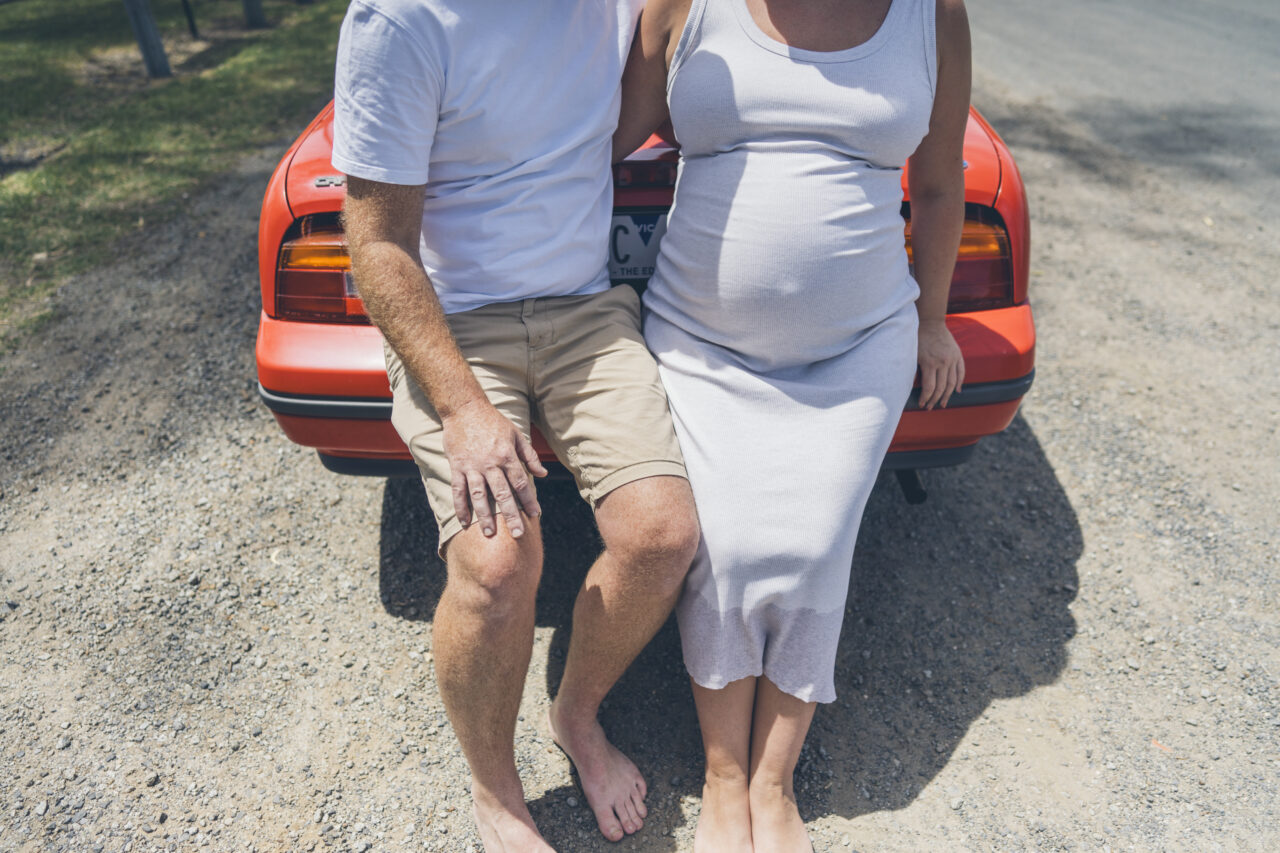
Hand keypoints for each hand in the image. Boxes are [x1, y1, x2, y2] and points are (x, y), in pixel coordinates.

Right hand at [441, 400, 548, 537]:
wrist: (464, 408)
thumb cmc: (493, 421)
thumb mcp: (516, 434)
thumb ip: (529, 456)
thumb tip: (543, 474)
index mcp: (507, 455)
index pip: (520, 482)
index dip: (529, 499)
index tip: (535, 515)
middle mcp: (490, 463)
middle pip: (502, 493)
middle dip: (511, 515)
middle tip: (517, 534)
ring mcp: (471, 466)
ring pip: (479, 495)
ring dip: (485, 516)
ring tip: (490, 533)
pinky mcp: (456, 467)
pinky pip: (458, 490)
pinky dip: (461, 507)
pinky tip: (465, 523)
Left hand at [917, 319, 964, 409]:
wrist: (930, 322)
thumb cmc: (918, 338)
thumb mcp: (913, 355)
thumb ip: (916, 371)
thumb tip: (914, 388)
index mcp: (930, 363)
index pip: (930, 387)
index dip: (926, 398)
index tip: (922, 404)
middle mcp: (943, 362)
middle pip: (941, 388)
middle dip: (935, 400)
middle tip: (930, 407)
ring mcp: (952, 359)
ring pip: (952, 383)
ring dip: (947, 395)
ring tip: (943, 403)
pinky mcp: (958, 355)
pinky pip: (961, 372)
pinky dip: (959, 382)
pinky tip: (956, 391)